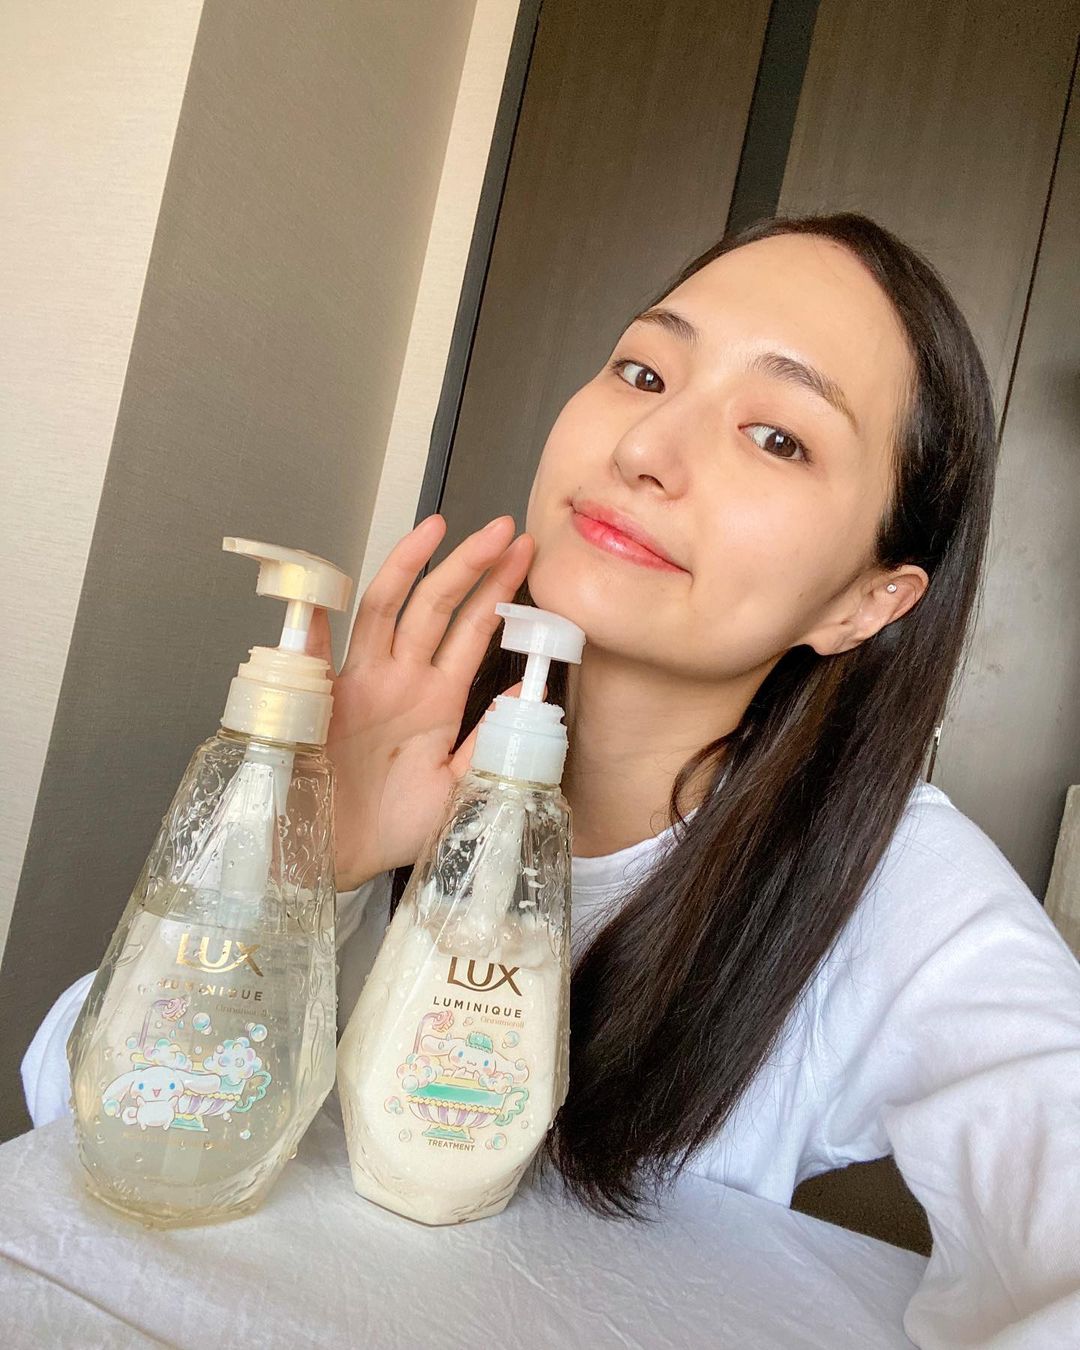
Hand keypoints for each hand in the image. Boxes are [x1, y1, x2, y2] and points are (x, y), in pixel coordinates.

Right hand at [306, 514, 535, 889]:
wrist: (342, 860)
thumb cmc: (396, 826)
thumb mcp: (460, 786)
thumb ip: (488, 741)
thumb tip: (526, 695)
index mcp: (437, 698)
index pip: (472, 631)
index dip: (497, 591)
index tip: (526, 555)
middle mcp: (402, 680)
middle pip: (437, 607)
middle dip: (470, 565)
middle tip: (504, 528)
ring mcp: (361, 686)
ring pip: (388, 612)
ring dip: (411, 569)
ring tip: (440, 528)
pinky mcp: (322, 704)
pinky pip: (313, 656)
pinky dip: (312, 625)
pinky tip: (319, 594)